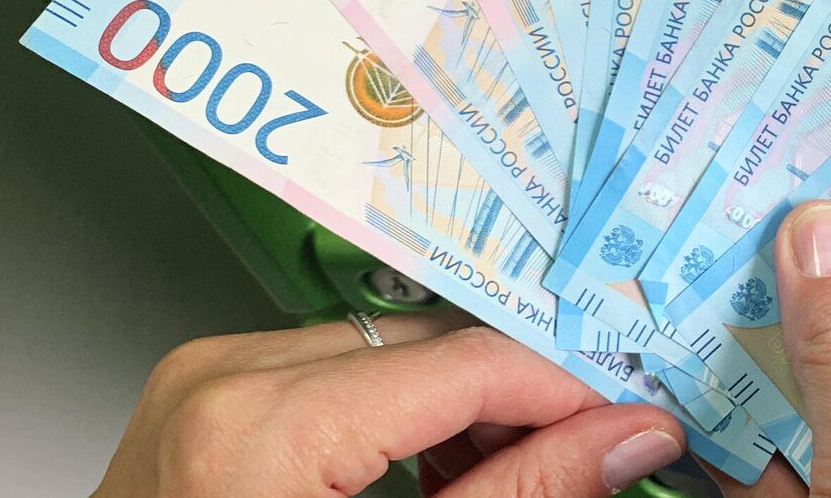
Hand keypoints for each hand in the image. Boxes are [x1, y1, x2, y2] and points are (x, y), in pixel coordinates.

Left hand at [93, 310, 684, 496]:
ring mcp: (204, 382)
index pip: (465, 362)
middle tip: (585, 453)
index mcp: (264, 428)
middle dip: (517, 400)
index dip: (566, 389)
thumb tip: (620, 439)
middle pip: (430, 347)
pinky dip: (394, 412)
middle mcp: (223, 381)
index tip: (628, 419)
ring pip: (389, 352)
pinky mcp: (202, 395)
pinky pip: (332, 369)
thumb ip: (522, 496)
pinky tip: (431, 471)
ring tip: (501, 476)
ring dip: (459, 407)